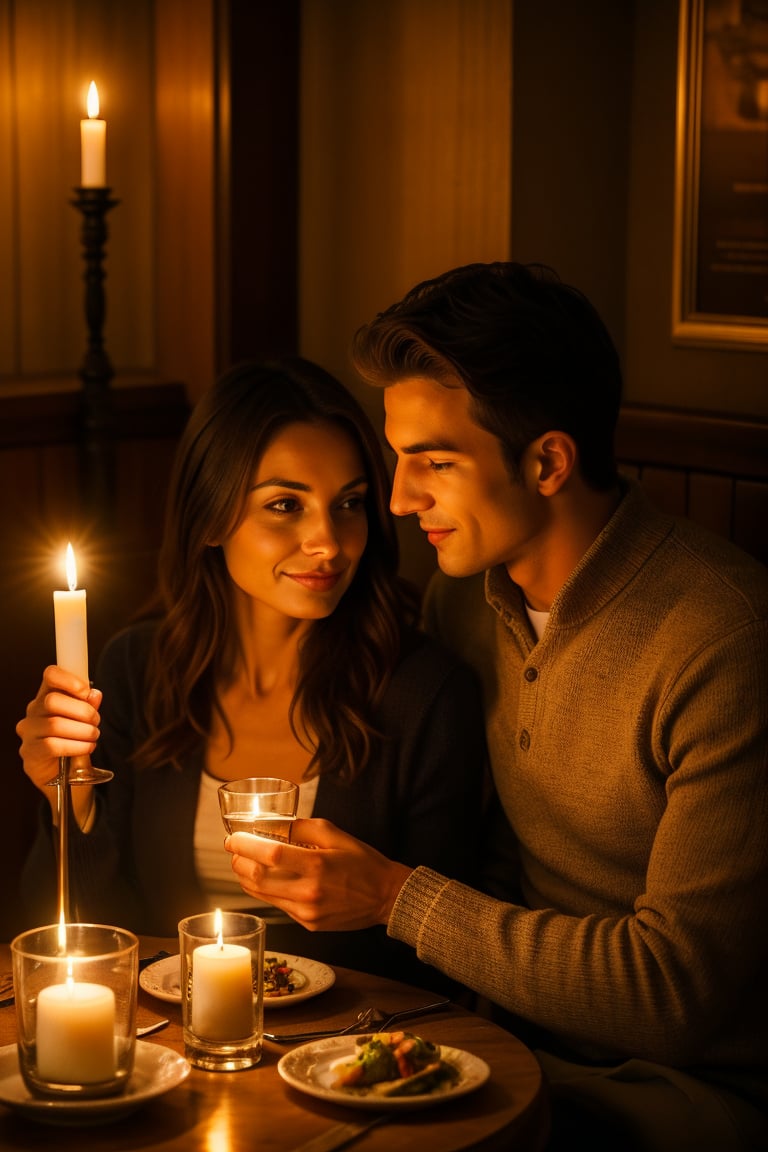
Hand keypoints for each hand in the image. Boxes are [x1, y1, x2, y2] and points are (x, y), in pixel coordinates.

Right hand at [17, 665, 101, 795]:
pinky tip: (87, 747)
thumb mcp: (86, 722)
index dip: (69, 679)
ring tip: (94, 736)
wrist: (68, 778)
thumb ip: (89, 706)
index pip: (50, 675)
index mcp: (47, 696)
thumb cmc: (75, 743)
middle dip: (82, 711)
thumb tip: (94, 694)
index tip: (86, 691)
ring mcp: (29, 732)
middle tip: (96, 721)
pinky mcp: (30, 753)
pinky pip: (52, 745)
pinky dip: (75, 746)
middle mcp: (33, 711)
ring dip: (82, 730)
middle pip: (52, 701)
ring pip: (54, 724)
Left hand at [225, 818, 412, 931]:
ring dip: (246, 877)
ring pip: (261, 894)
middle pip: (256, 878)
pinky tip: (267, 878)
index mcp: (317, 865)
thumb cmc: (362, 861)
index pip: (269, 854)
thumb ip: (300, 828)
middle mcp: (309, 891)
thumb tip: (270, 825)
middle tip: (234, 850)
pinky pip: (277, 904)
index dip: (244, 845)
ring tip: (244, 862)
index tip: (232, 838)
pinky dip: (265, 890)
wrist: (386, 897)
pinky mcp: (307, 923)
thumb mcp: (335, 834)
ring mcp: (306, 911)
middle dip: (238, 861)